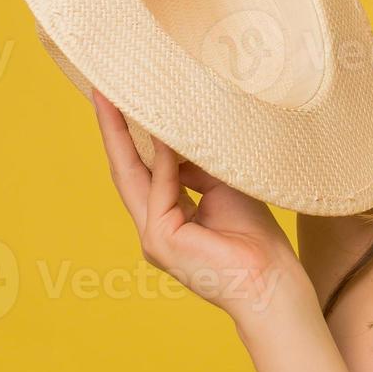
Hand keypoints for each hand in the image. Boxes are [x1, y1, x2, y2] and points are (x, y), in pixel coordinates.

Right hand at [89, 87, 308, 322]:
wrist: (271, 280)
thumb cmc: (256, 238)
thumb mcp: (224, 188)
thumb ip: (196, 166)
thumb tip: (174, 137)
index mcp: (169, 219)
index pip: (143, 171)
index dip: (129, 136)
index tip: (119, 100)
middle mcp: (155, 228)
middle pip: (126, 171)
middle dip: (113, 131)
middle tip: (102, 91)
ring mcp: (153, 237)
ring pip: (132, 177)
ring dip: (123, 137)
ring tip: (116, 101)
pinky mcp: (161, 240)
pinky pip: (162, 191)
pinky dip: (165, 163)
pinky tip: (166, 136)